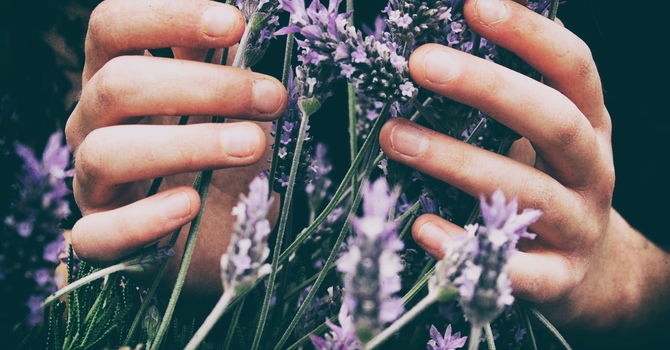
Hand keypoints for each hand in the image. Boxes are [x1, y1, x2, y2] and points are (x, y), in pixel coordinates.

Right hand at [65, 0, 285, 298]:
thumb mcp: (227, 106)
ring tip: (254, 145)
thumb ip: (223, 65)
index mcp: (117, 76)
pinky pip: (99, 234)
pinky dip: (146, 218)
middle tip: (272, 98)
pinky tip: (191, 203)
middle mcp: (93, 122)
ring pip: (108, 152)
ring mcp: (91, 181)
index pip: (113, 26)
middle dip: (204, 86)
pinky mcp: (99, 237)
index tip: (234, 24)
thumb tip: (244, 19)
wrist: (218, 230)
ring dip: (189, 144)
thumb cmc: (222, 156)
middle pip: (118, 84)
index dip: (167, 17)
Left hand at [379, 0, 669, 336]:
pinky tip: (422, 227)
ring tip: (391, 136)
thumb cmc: (551, 187)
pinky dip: (465, 246)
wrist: (597, 273)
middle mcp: (592, 170)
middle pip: (551, 121)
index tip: (475, 4)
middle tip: (419, 62)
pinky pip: (515, 269)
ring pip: (526, 191)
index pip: (572, 68)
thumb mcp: (544, 137)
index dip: (529, 34)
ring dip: (455, 160)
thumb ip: (507, 102)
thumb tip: (441, 46)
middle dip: (486, 88)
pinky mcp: (558, 279)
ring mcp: (579, 226)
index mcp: (589, 125)